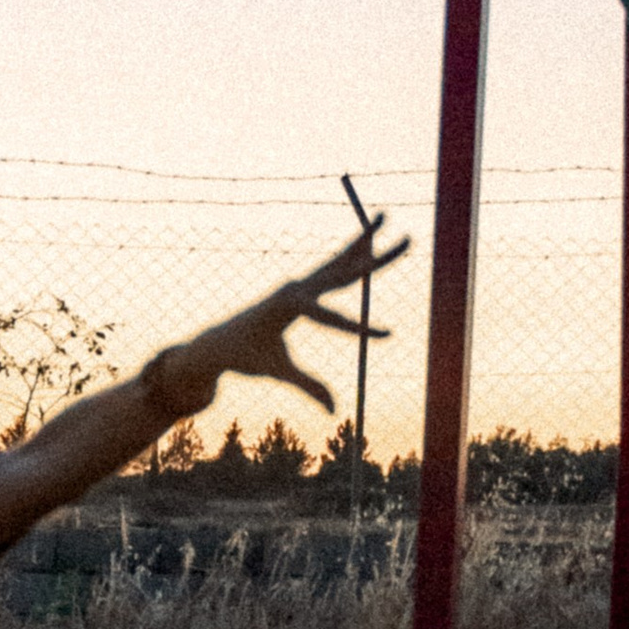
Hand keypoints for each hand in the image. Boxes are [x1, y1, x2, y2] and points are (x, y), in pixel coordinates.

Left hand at [158, 223, 409, 418]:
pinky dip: (349, 252)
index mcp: (288, 307)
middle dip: (377, 259)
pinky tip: (367, 238)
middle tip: (408, 241)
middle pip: (345, 272)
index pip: (332, 318)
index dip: (360, 328)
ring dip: (362, 239)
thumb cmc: (247, 356)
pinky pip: (330, 266)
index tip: (389, 334)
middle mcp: (296, 288)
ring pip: (338, 259)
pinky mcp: (301, 287)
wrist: (220, 341)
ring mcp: (299, 284)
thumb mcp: (276, 372)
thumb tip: (334, 412)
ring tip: (383, 216)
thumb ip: (307, 387)